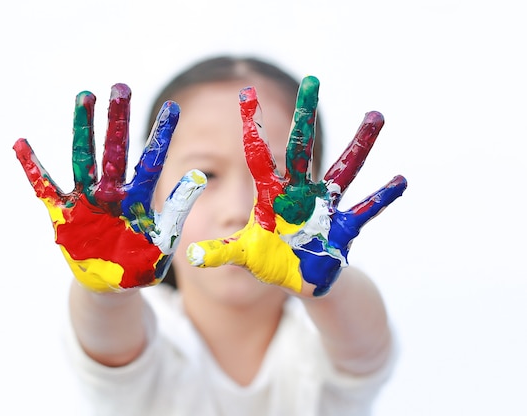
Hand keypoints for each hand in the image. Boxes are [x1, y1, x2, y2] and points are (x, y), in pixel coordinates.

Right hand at [13, 84, 205, 292]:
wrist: (111, 287)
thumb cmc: (140, 264)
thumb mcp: (163, 241)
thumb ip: (176, 211)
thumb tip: (198, 176)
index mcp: (139, 199)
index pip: (153, 161)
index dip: (162, 136)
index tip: (173, 107)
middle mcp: (113, 193)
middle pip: (115, 151)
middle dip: (118, 121)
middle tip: (121, 87)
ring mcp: (87, 201)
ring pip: (83, 159)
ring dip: (82, 130)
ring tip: (83, 97)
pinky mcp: (64, 214)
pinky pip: (44, 188)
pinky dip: (33, 168)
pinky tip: (22, 143)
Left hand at [187, 76, 405, 296]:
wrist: (301, 280)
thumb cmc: (272, 262)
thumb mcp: (245, 257)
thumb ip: (221, 254)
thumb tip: (190, 257)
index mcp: (272, 197)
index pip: (259, 155)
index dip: (253, 127)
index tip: (246, 94)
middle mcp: (300, 193)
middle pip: (303, 149)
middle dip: (307, 117)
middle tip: (313, 81)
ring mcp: (325, 208)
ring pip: (344, 170)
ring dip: (360, 145)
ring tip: (375, 116)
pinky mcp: (345, 228)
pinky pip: (366, 210)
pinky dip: (382, 197)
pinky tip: (401, 179)